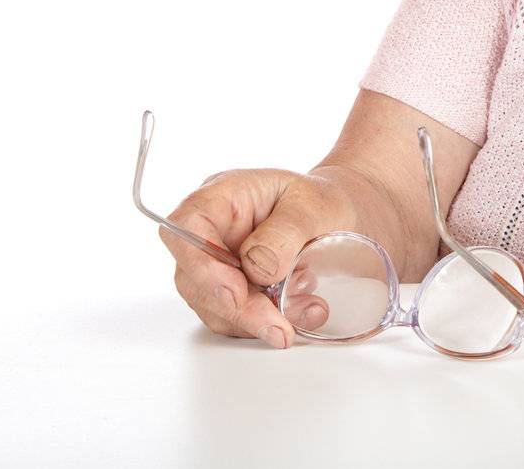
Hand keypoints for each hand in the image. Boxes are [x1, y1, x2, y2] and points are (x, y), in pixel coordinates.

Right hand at [160, 167, 357, 346]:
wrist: (337, 217)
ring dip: (254, 320)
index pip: (186, 225)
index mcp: (223, 196)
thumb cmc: (320, 202)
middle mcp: (212, 230)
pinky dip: (263, 325)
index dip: (200, 264)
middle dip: (236, 308)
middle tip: (278, 327)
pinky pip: (232, 318)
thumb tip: (258, 268)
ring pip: (211, 305)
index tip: (236, 292)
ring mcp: (217, 262)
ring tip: (306, 309)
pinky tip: (300, 312)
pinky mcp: (230, 289)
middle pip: (194, 277)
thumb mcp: (313, 206)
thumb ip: (286, 233)